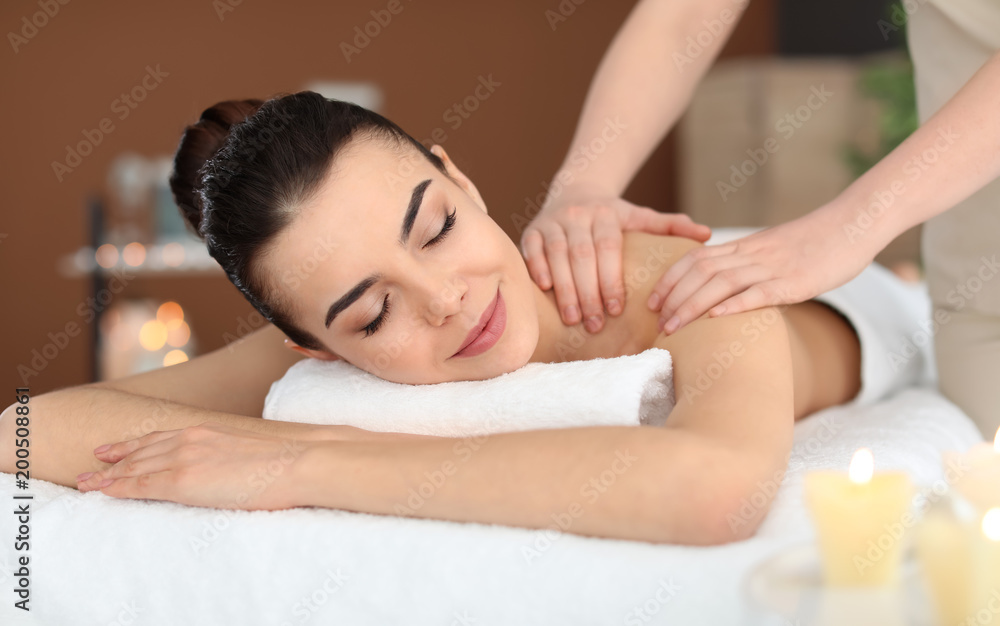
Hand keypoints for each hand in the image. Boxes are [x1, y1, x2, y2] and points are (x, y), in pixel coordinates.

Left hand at [75, 421, 320, 510]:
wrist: (299, 462)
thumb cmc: (287, 461)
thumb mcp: (252, 450)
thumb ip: (233, 455)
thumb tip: (234, 467)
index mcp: (209, 431)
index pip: (164, 438)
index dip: (138, 444)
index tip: (119, 448)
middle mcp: (191, 438)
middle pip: (144, 450)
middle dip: (116, 458)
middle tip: (94, 461)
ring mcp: (186, 457)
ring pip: (136, 466)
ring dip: (108, 474)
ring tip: (87, 481)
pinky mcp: (184, 480)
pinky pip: (140, 485)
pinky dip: (117, 487)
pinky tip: (101, 491)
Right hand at [520, 190, 710, 332]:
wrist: (575, 191)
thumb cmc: (613, 215)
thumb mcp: (640, 216)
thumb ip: (670, 226)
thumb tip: (706, 234)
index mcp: (606, 213)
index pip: (608, 248)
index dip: (610, 279)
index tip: (616, 309)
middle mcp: (577, 215)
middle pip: (581, 257)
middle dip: (587, 293)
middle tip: (595, 324)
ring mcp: (552, 222)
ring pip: (556, 256)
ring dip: (564, 290)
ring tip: (573, 318)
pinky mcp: (531, 230)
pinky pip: (532, 251)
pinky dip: (538, 270)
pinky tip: (545, 292)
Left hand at [647, 207, 877, 333]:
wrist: (854, 223)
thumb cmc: (818, 242)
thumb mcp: (775, 250)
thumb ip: (751, 265)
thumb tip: (730, 290)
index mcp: (746, 246)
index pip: (695, 259)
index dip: (670, 279)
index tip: (653, 301)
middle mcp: (753, 254)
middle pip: (700, 271)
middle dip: (673, 297)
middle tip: (655, 321)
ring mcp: (773, 267)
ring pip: (721, 283)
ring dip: (692, 306)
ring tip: (673, 328)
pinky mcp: (796, 281)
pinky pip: (760, 292)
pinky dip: (735, 305)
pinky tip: (715, 319)